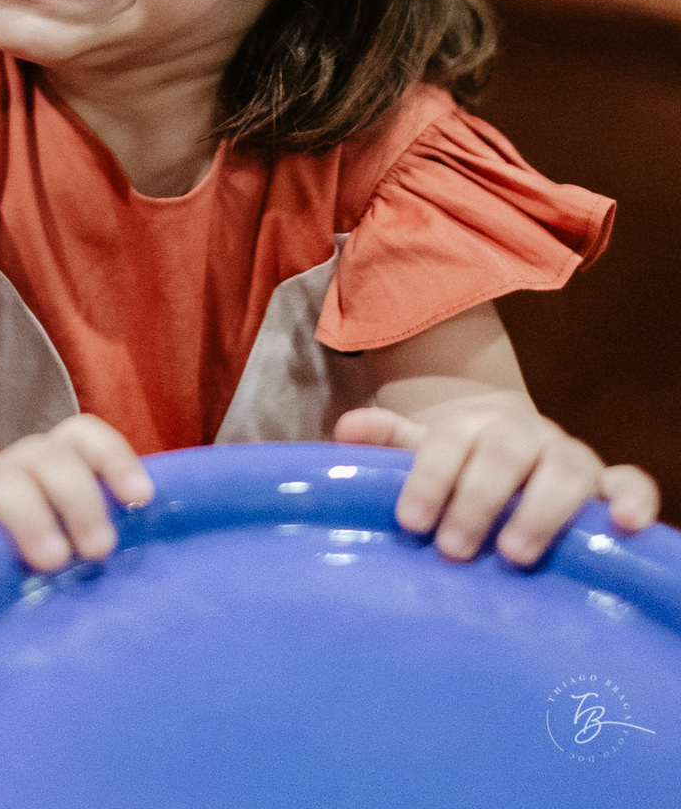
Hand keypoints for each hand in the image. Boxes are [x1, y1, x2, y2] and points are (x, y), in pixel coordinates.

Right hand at [0, 414, 153, 571]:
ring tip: (51, 557)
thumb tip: (160, 581)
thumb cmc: (14, 570)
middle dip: (79, 496)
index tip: (140, 500)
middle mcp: (9, 471)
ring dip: (27, 512)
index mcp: (46, 469)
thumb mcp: (62, 551)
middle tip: (98, 551)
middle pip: (47, 456)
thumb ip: (94, 546)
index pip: (81, 437)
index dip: (114, 458)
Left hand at [336, 394, 659, 565]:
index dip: (429, 476)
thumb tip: (344, 431)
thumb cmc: (461, 465)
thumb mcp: (423, 451)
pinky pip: (631, 482)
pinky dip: (632, 498)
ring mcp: (567, 457)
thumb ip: (388, 442)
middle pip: (502, 451)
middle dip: (477, 498)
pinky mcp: (606, 485)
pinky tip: (621, 525)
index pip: (449, 439)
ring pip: (562, 467)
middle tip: (453, 547)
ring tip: (515, 552)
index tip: (412, 521)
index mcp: (472, 424)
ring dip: (540, 508)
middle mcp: (521, 434)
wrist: (513, 450)